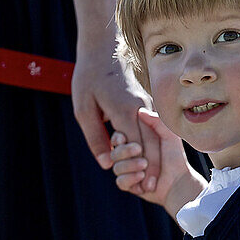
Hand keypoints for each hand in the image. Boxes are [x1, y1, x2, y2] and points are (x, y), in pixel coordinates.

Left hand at [70, 43, 160, 192]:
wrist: (103, 50)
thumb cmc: (89, 79)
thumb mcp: (84, 110)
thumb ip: (95, 137)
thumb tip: (106, 163)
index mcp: (124, 109)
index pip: (137, 144)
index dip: (141, 167)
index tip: (143, 186)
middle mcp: (141, 108)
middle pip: (151, 143)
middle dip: (153, 168)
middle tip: (152, 189)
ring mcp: (146, 105)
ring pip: (156, 136)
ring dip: (156, 159)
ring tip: (154, 181)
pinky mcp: (147, 104)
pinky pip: (153, 128)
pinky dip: (153, 146)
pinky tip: (151, 160)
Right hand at [109, 108, 205, 216]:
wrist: (180, 179)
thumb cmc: (175, 155)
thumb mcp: (168, 135)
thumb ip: (156, 122)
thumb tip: (140, 111)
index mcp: (133, 142)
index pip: (118, 138)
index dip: (119, 138)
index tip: (124, 137)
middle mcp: (127, 157)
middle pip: (115, 153)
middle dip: (124, 151)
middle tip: (138, 149)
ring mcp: (127, 171)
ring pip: (116, 167)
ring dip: (130, 165)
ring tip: (144, 164)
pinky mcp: (129, 185)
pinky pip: (121, 182)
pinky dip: (131, 178)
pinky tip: (141, 176)